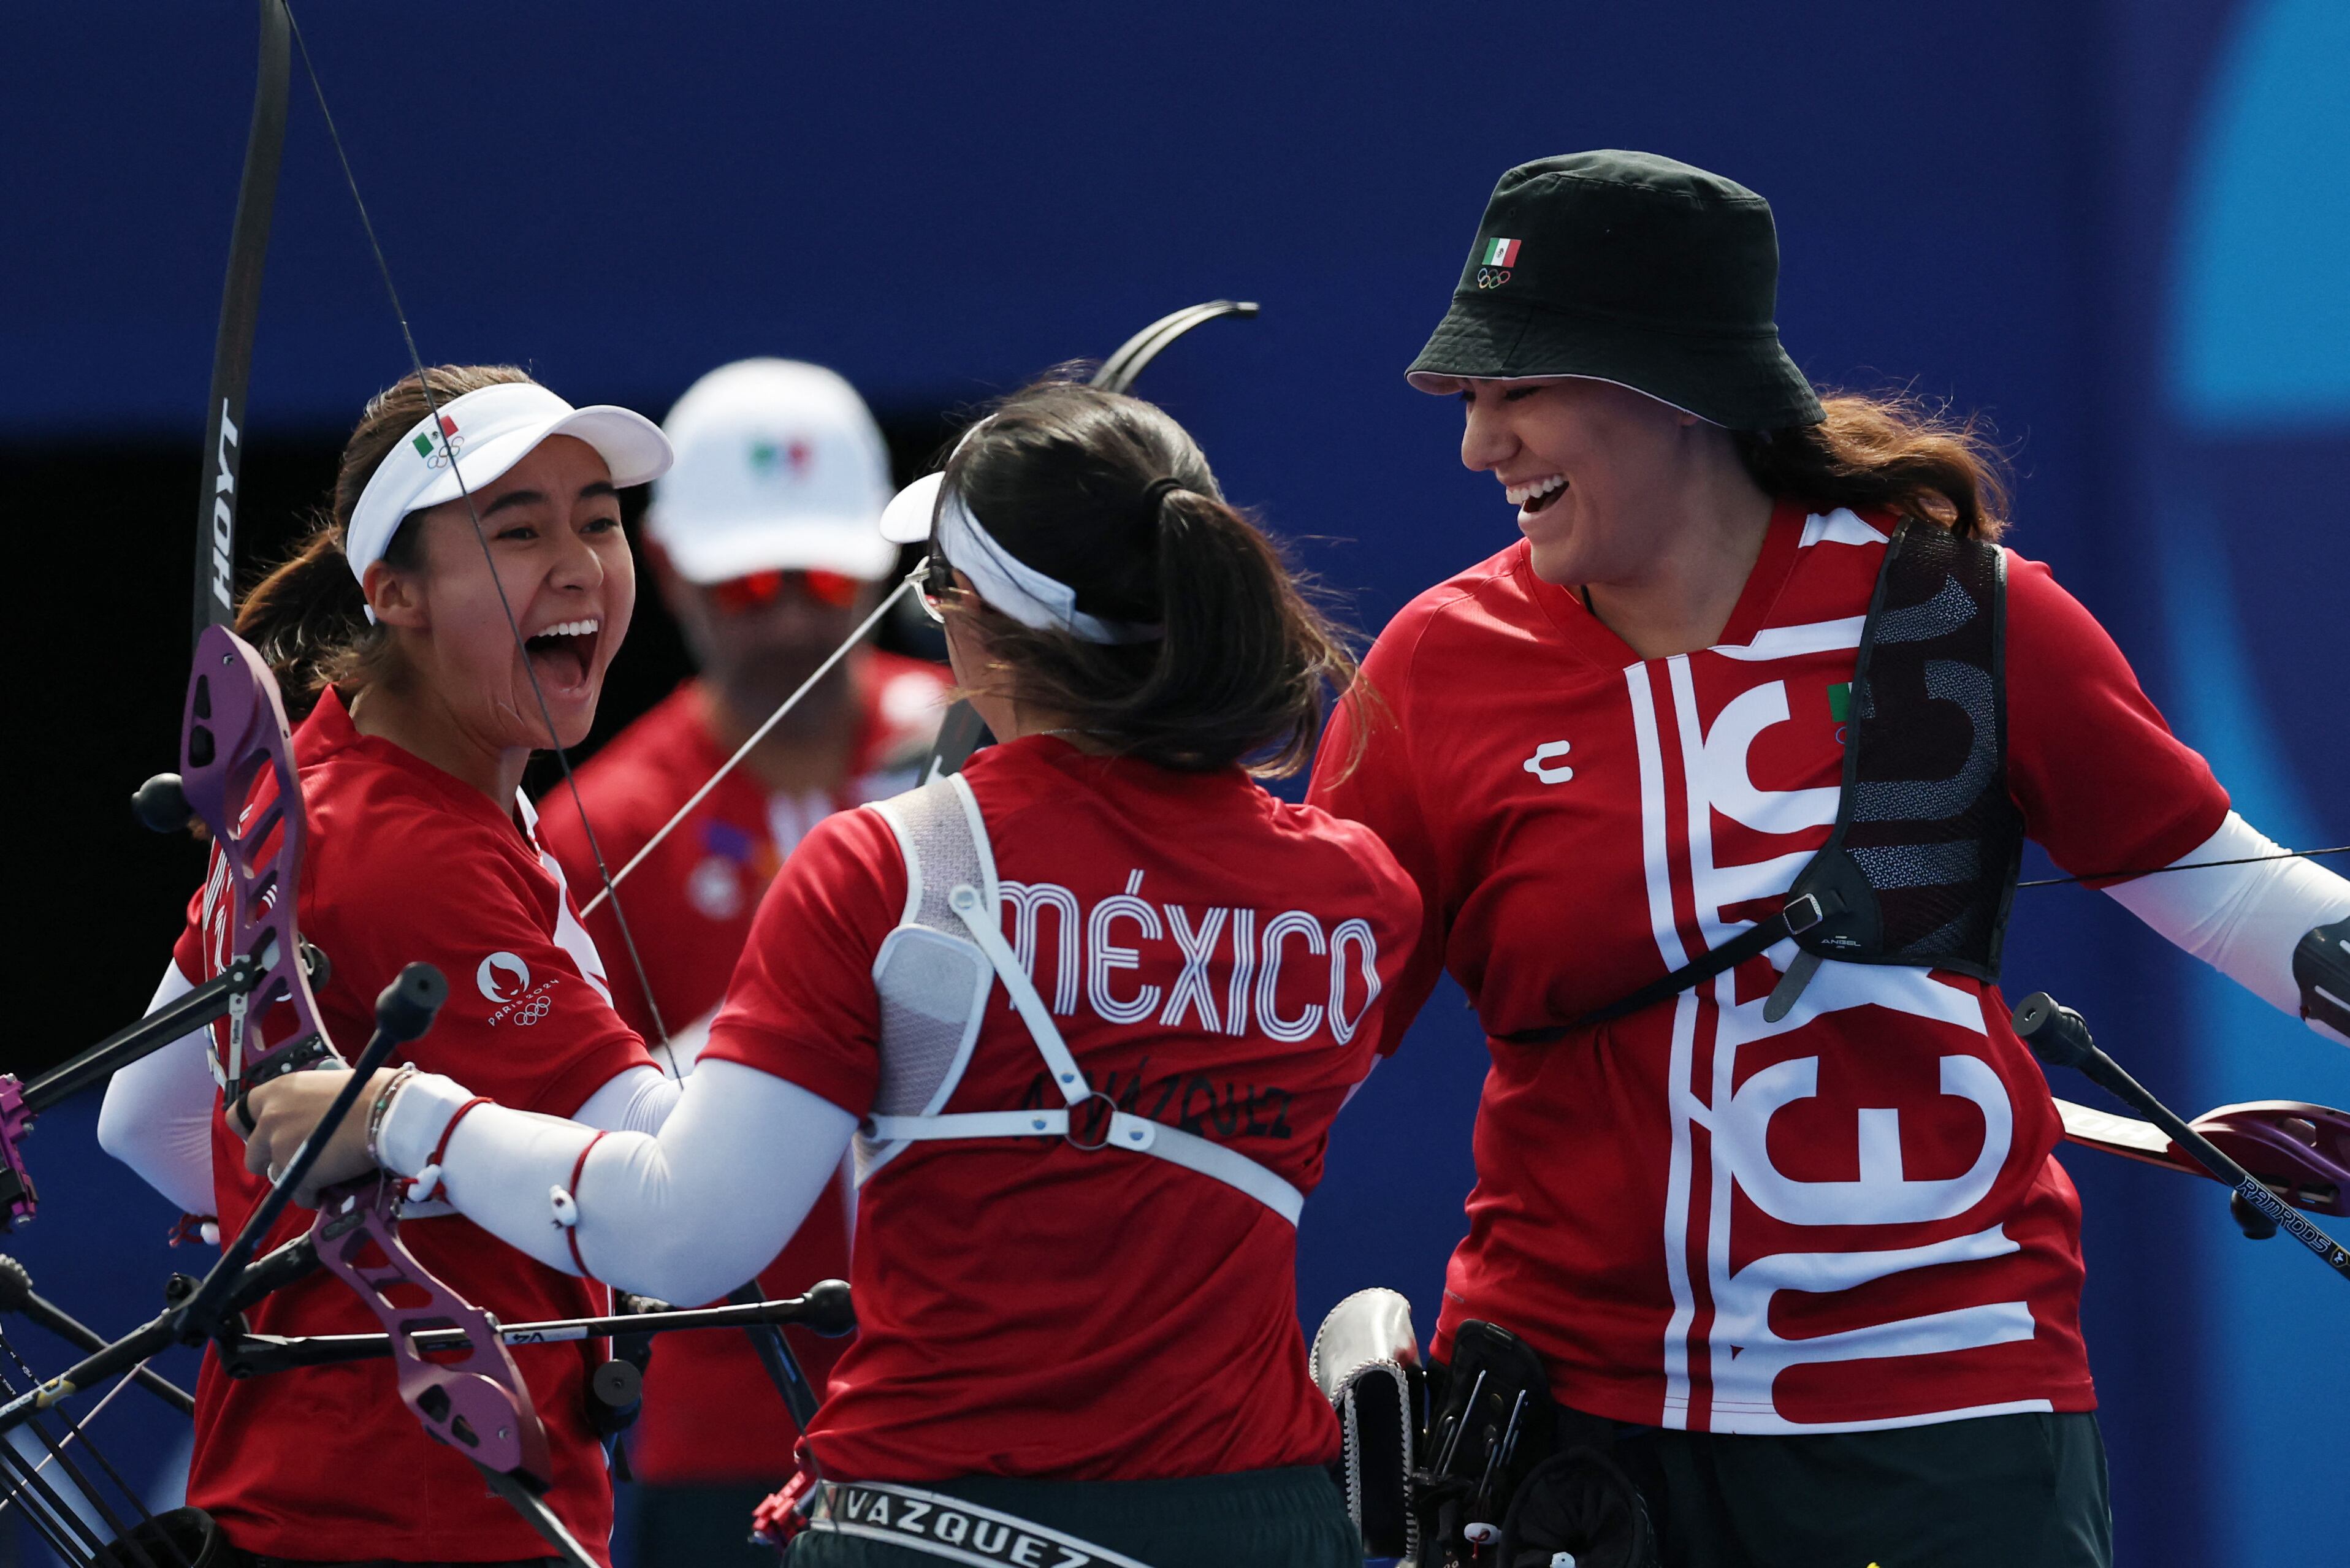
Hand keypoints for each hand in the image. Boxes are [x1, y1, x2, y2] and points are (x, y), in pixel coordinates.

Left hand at [240, 1066, 400, 1207]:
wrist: (385, 1112)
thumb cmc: (365, 1092)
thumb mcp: (322, 1087)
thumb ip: (302, 1105)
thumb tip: (303, 1122)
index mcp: (276, 1092)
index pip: (237, 1114)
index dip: (249, 1130)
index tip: (267, 1136)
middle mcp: (270, 1118)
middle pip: (251, 1154)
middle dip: (271, 1161)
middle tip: (297, 1158)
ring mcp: (279, 1148)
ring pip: (276, 1176)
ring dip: (295, 1176)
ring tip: (321, 1173)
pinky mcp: (295, 1173)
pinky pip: (297, 1194)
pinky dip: (313, 1194)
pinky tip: (330, 1187)